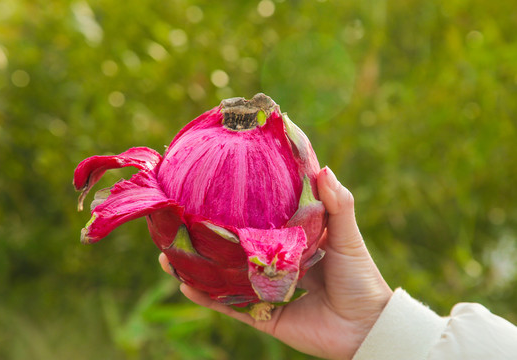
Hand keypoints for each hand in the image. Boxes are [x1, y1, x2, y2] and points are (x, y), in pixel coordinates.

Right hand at [159, 166, 391, 359]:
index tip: (210, 189)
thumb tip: (324, 168)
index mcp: (290, 241)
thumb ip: (338, 204)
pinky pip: (231, 306)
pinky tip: (186, 285)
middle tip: (179, 221)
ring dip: (197, 267)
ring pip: (223, 277)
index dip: (235, 207)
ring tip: (167, 255)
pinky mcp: (264, 315)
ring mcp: (265, 290)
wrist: (367, 325)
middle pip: (232, 248)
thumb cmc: (360, 276)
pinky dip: (208, 298)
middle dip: (205, 237)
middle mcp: (273, 264)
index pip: (257, 220)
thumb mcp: (347, 236)